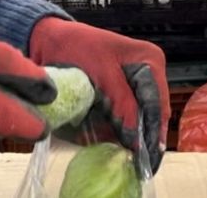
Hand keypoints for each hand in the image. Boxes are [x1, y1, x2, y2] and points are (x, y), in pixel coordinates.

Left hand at [29, 17, 168, 171]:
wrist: (50, 38)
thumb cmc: (75, 47)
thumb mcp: (102, 73)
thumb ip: (122, 103)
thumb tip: (136, 137)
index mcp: (150, 60)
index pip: (156, 102)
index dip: (152, 131)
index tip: (146, 157)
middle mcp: (148, 71)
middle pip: (152, 112)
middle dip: (145, 138)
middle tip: (142, 167)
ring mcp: (135, 82)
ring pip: (140, 116)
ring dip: (134, 136)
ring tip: (133, 161)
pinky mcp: (120, 91)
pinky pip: (126, 113)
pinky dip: (121, 128)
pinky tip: (119, 145)